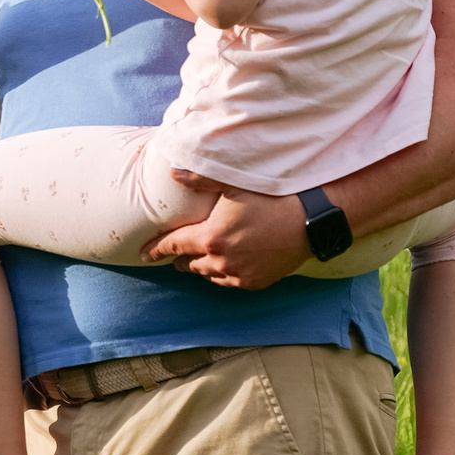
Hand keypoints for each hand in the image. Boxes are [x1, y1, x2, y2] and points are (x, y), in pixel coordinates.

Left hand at [143, 173, 310, 287]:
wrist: (310, 221)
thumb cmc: (271, 198)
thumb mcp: (233, 184)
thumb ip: (199, 179)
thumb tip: (173, 171)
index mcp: (210, 239)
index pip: (173, 246)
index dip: (156, 249)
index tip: (144, 254)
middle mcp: (221, 262)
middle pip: (189, 264)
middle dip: (179, 257)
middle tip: (173, 252)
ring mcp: (239, 275)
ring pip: (209, 275)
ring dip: (201, 265)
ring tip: (199, 257)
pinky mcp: (256, 282)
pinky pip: (229, 282)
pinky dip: (222, 273)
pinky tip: (224, 264)